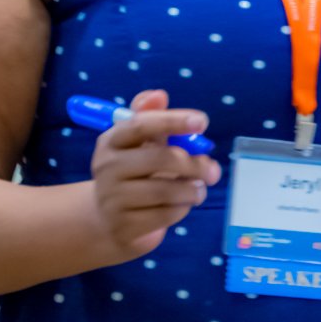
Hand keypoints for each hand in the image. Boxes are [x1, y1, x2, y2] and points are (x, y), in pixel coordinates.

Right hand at [90, 89, 220, 259]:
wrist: (109, 219)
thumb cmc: (134, 171)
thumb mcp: (140, 142)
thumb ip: (150, 115)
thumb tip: (159, 95)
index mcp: (111, 140)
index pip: (142, 124)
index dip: (173, 120)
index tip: (203, 122)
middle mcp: (106, 167)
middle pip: (161, 159)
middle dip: (195, 163)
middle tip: (214, 170)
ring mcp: (111, 199)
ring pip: (166, 190)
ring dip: (193, 189)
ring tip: (200, 188)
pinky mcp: (123, 226)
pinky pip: (165, 214)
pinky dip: (182, 208)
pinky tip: (183, 204)